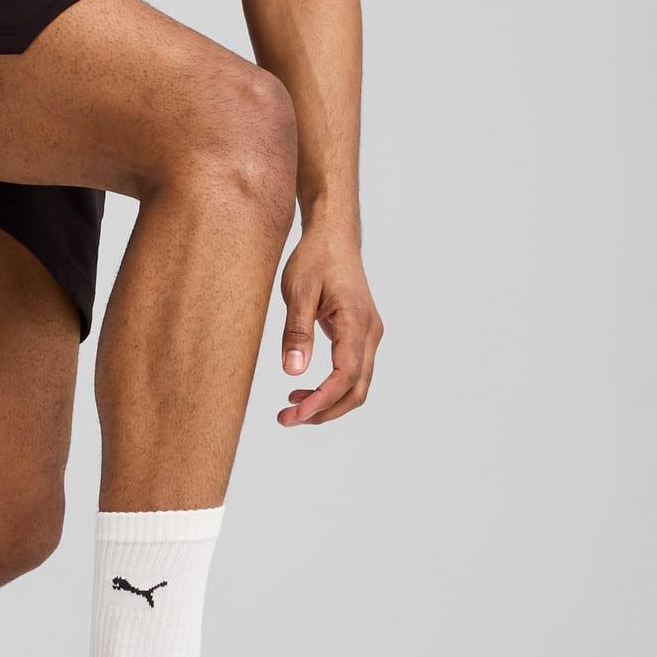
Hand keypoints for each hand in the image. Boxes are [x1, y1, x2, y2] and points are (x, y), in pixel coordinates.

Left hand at [276, 230, 382, 425]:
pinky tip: (305, 388)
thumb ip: (297, 331)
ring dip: (328, 402)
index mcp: (356, 322)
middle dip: (324, 411)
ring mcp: (369, 334)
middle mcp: (370, 333)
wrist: (334, 236)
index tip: (294, 415)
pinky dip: (332, 388)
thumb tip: (292, 371)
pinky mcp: (361, 334)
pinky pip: (352, 371)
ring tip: (292, 409)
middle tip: (287, 420)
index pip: (345, 376)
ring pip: (357, 384)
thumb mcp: (297, 290)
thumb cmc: (315, 258)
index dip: (321, 401)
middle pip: (356, 390)